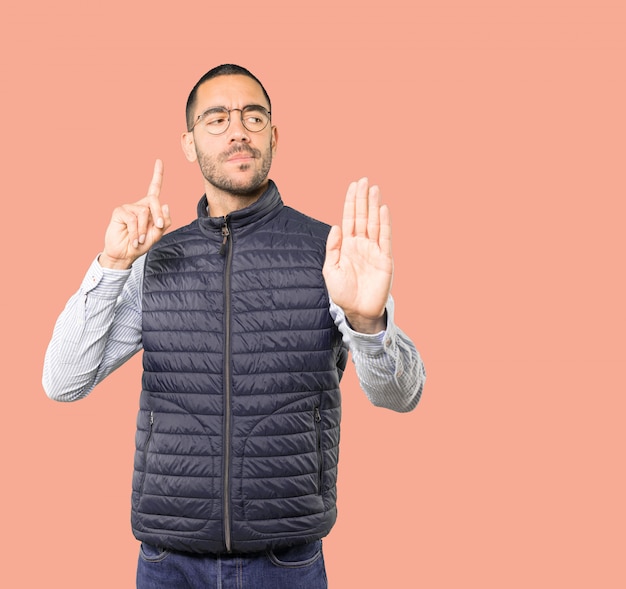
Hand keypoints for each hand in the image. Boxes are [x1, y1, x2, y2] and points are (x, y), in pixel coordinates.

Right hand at [100, 160, 171, 268]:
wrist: (125, 254)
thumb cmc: (140, 244)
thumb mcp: (157, 235)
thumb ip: (164, 222)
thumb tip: (166, 204)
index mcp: (149, 208)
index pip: (154, 188)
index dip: (157, 175)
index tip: (159, 161)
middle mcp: (139, 205)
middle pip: (154, 200)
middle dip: (158, 214)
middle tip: (157, 227)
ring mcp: (128, 207)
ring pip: (144, 212)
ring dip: (144, 229)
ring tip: (139, 239)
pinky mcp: (119, 211)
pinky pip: (133, 218)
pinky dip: (135, 231)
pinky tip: (133, 239)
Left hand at [323, 177, 392, 332]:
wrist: (357, 312)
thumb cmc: (343, 293)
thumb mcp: (331, 270)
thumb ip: (333, 248)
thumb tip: (336, 226)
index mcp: (347, 245)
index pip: (350, 219)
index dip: (351, 202)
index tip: (353, 185)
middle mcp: (362, 245)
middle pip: (363, 216)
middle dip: (362, 199)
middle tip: (364, 180)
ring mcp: (374, 251)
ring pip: (374, 223)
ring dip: (374, 206)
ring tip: (374, 189)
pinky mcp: (384, 259)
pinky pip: (385, 238)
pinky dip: (385, 224)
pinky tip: (383, 209)